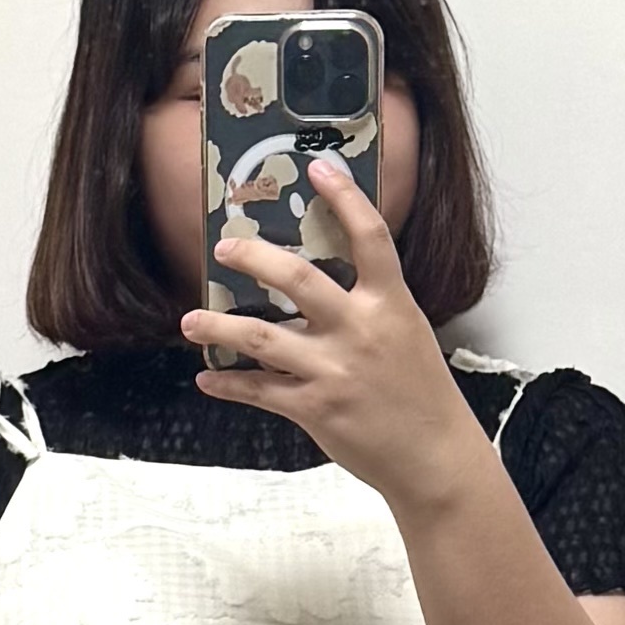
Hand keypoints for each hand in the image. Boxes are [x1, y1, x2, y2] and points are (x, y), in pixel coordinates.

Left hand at [184, 154, 472, 512]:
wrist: (435, 457)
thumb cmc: (421, 395)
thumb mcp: (407, 335)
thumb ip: (368, 307)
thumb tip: (315, 288)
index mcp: (391, 304)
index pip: (370, 236)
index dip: (344, 197)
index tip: (318, 167)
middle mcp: (361, 330)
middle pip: (299, 277)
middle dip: (254, 258)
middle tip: (225, 247)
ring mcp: (335, 370)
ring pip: (260, 336)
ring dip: (217, 326)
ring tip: (190, 321)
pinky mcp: (315, 408)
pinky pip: (258, 389)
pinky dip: (228, 383)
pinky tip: (209, 378)